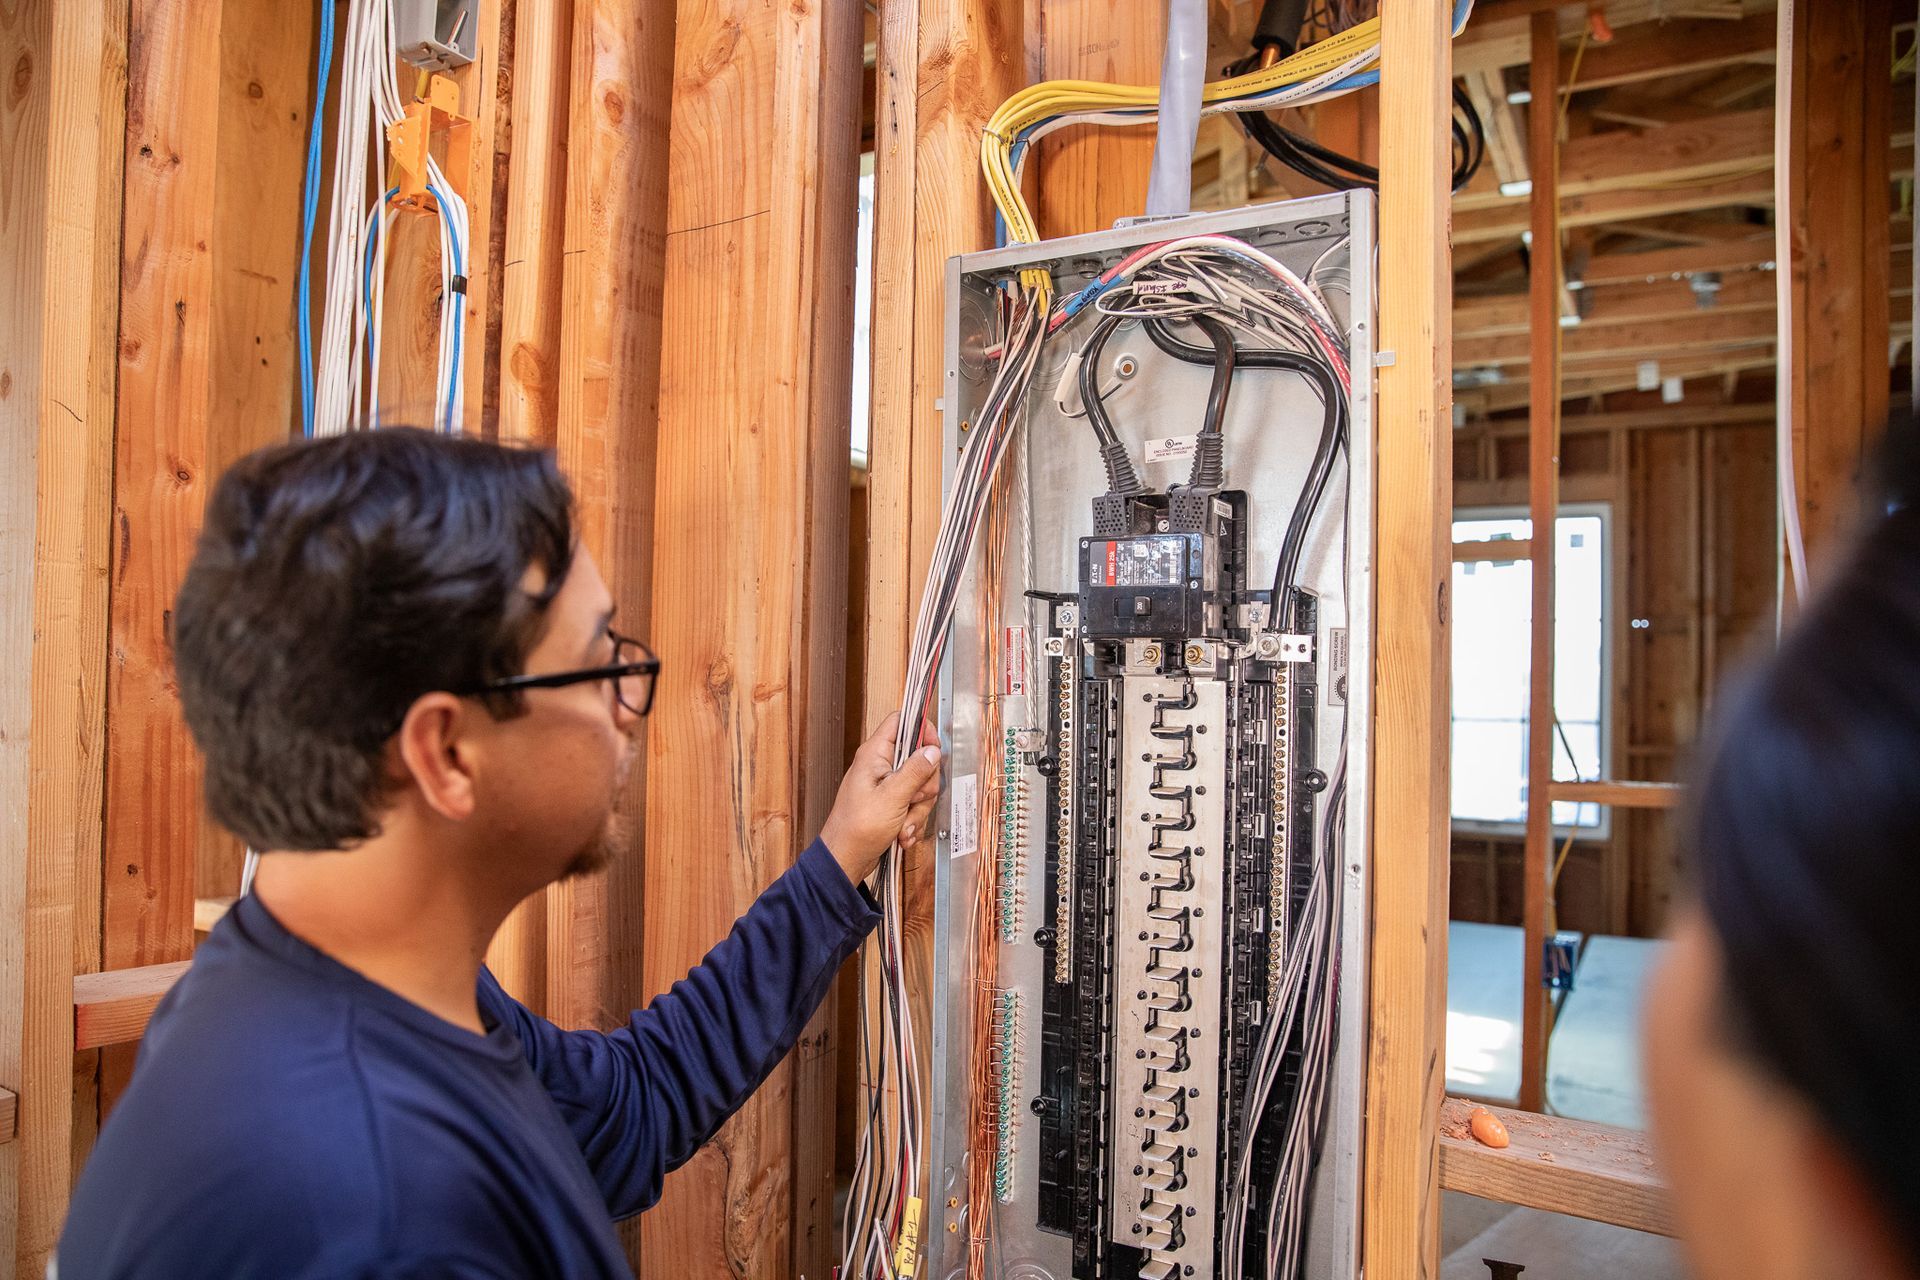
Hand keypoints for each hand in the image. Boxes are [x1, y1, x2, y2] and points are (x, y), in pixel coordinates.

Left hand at [819, 712, 942, 884]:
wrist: (845, 860)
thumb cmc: (857, 829)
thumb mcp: (892, 798)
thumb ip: (915, 771)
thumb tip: (932, 750)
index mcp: (874, 755)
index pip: (901, 722)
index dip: (922, 731)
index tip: (934, 751)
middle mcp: (880, 766)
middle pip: (919, 759)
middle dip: (924, 786)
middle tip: (913, 800)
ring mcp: (886, 786)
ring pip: (920, 786)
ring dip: (917, 810)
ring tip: (902, 825)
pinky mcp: (891, 803)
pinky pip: (914, 805)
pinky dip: (912, 821)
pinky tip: (902, 833)